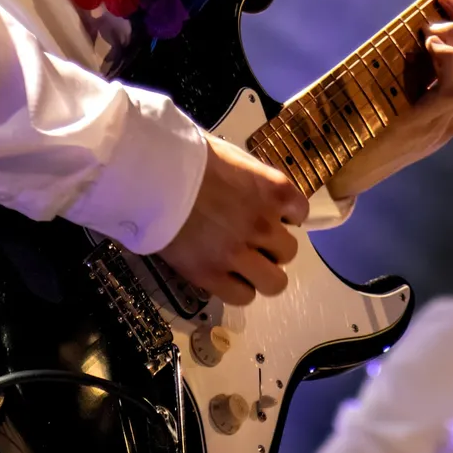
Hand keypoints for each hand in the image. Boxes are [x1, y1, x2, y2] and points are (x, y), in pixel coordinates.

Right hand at [159, 135, 307, 304]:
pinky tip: (224, 276)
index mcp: (272, 190)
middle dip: (271, 247)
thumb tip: (254, 188)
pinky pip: (242, 297)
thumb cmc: (187, 154)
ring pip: (274, 282)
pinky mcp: (211, 275)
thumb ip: (252, 178)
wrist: (151, 172)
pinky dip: (237, 289)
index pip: (301, 214)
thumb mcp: (231, 156)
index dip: (285, 217)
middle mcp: (263, 224)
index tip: (269, 216)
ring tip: (241, 265)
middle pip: (289, 252)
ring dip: (261, 274)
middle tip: (249, 241)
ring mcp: (238, 253)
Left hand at [328, 0, 452, 197]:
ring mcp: (442, 125)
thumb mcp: (400, 94)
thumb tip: (421, 27)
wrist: (339, 172)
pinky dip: (446, 56)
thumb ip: (418, 72)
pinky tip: (424, 46)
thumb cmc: (363, 126)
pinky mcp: (419, 126)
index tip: (452, 0)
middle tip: (439, 11)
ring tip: (427, 31)